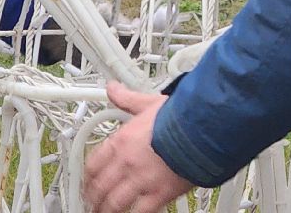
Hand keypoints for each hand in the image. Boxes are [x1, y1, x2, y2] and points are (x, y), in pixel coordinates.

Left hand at [81, 84, 194, 212]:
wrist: (204, 128)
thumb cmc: (181, 115)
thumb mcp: (148, 103)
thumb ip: (127, 99)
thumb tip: (114, 89)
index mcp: (122, 141)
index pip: (93, 163)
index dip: (87, 175)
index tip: (87, 180)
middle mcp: (128, 163)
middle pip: (100, 186)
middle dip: (93, 197)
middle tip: (92, 202)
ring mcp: (142, 180)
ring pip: (115, 203)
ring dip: (107, 210)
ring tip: (105, 212)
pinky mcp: (160, 194)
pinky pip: (140, 212)